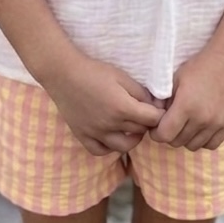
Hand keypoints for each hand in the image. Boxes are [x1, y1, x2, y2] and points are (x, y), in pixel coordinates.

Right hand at [43, 54, 164, 156]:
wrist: (64, 74)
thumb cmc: (94, 71)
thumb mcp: (122, 76)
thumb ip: (140, 92)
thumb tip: (156, 105)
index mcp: (122, 107)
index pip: (153, 119)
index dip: (160, 114)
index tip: (158, 109)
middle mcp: (110, 124)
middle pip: (140, 131)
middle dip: (146, 123)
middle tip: (145, 114)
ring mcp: (96, 133)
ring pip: (124, 146)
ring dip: (132, 138)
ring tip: (131, 127)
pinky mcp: (83, 136)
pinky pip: (101, 151)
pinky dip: (110, 147)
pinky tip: (112, 136)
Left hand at [150, 47, 223, 151]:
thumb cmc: (198, 67)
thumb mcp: (175, 79)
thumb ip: (163, 100)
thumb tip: (152, 118)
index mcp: (185, 106)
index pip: (164, 135)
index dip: (156, 133)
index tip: (156, 126)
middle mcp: (201, 118)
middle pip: (177, 142)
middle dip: (169, 134)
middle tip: (170, 122)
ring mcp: (216, 123)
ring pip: (193, 146)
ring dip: (185, 138)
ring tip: (185, 124)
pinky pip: (211, 145)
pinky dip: (203, 140)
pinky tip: (199, 127)